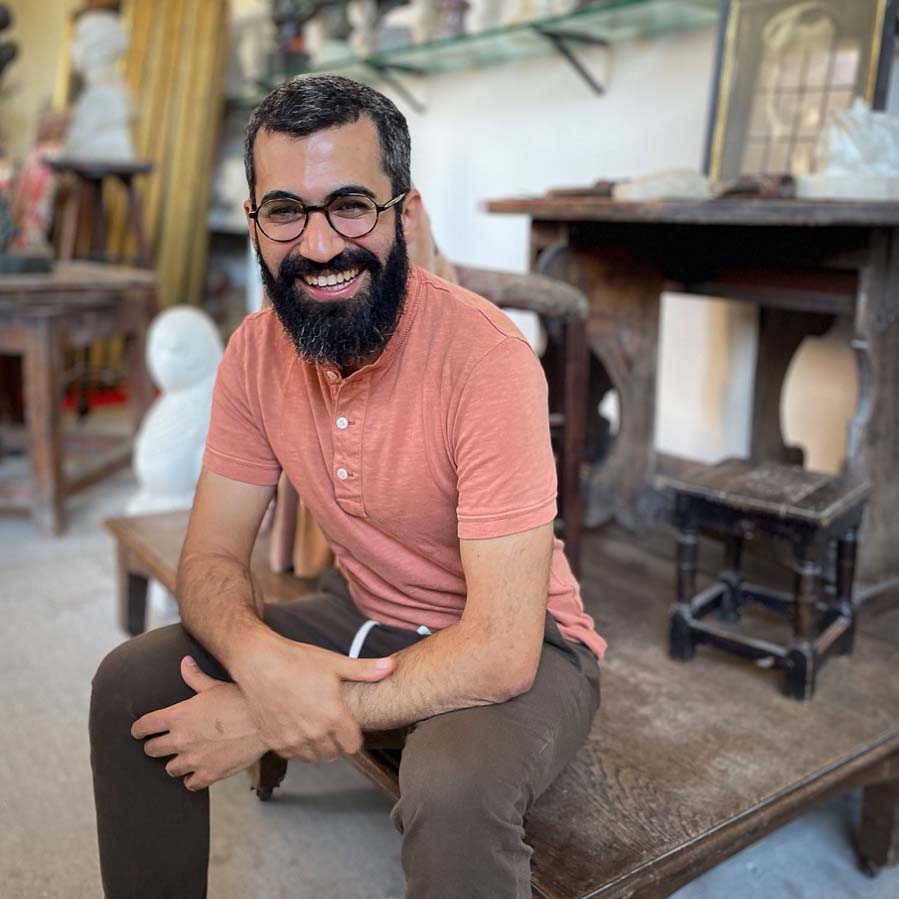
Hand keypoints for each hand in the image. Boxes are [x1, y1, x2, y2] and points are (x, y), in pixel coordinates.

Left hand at [131, 656, 266, 790]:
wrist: (265, 721)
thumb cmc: (241, 700)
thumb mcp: (215, 686)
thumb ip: (195, 677)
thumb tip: (184, 663)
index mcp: (177, 716)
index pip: (144, 726)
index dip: (139, 729)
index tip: (140, 731)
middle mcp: (180, 740)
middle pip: (151, 750)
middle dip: (155, 745)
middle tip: (161, 742)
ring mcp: (193, 760)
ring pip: (170, 769)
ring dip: (175, 762)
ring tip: (184, 756)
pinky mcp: (208, 774)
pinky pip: (190, 784)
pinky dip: (192, 778)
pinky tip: (199, 770)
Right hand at [232, 635, 394, 763]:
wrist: (259, 663)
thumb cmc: (297, 660)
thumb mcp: (334, 662)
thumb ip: (365, 669)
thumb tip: (392, 666)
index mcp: (333, 715)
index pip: (353, 745)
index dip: (354, 736)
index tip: (349, 725)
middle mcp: (314, 732)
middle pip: (334, 754)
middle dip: (337, 742)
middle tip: (332, 725)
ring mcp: (292, 739)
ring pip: (314, 757)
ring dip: (318, 748)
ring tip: (316, 727)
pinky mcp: (274, 741)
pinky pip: (293, 756)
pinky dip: (298, 748)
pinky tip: (298, 730)